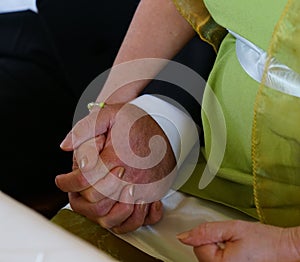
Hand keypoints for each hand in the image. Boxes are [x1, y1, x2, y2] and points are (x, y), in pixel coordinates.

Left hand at [56, 103, 176, 232]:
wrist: (166, 128)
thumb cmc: (136, 123)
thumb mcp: (109, 114)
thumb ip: (85, 128)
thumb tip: (66, 146)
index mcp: (119, 156)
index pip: (85, 179)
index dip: (67, 182)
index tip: (62, 180)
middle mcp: (133, 176)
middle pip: (97, 201)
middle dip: (80, 198)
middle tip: (74, 192)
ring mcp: (145, 188)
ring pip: (115, 216)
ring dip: (97, 214)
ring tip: (89, 203)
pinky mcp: (153, 195)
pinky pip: (137, 219)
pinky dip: (122, 223)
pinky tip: (112, 214)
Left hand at [177, 220, 299, 261]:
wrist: (285, 249)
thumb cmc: (265, 241)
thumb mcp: (233, 228)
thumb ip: (207, 231)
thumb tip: (184, 236)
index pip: (198, 245)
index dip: (211, 235)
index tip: (226, 235)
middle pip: (202, 253)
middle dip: (213, 243)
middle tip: (233, 241)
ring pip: (208, 258)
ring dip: (218, 249)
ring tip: (236, 247)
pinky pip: (217, 261)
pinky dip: (223, 254)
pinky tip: (236, 252)